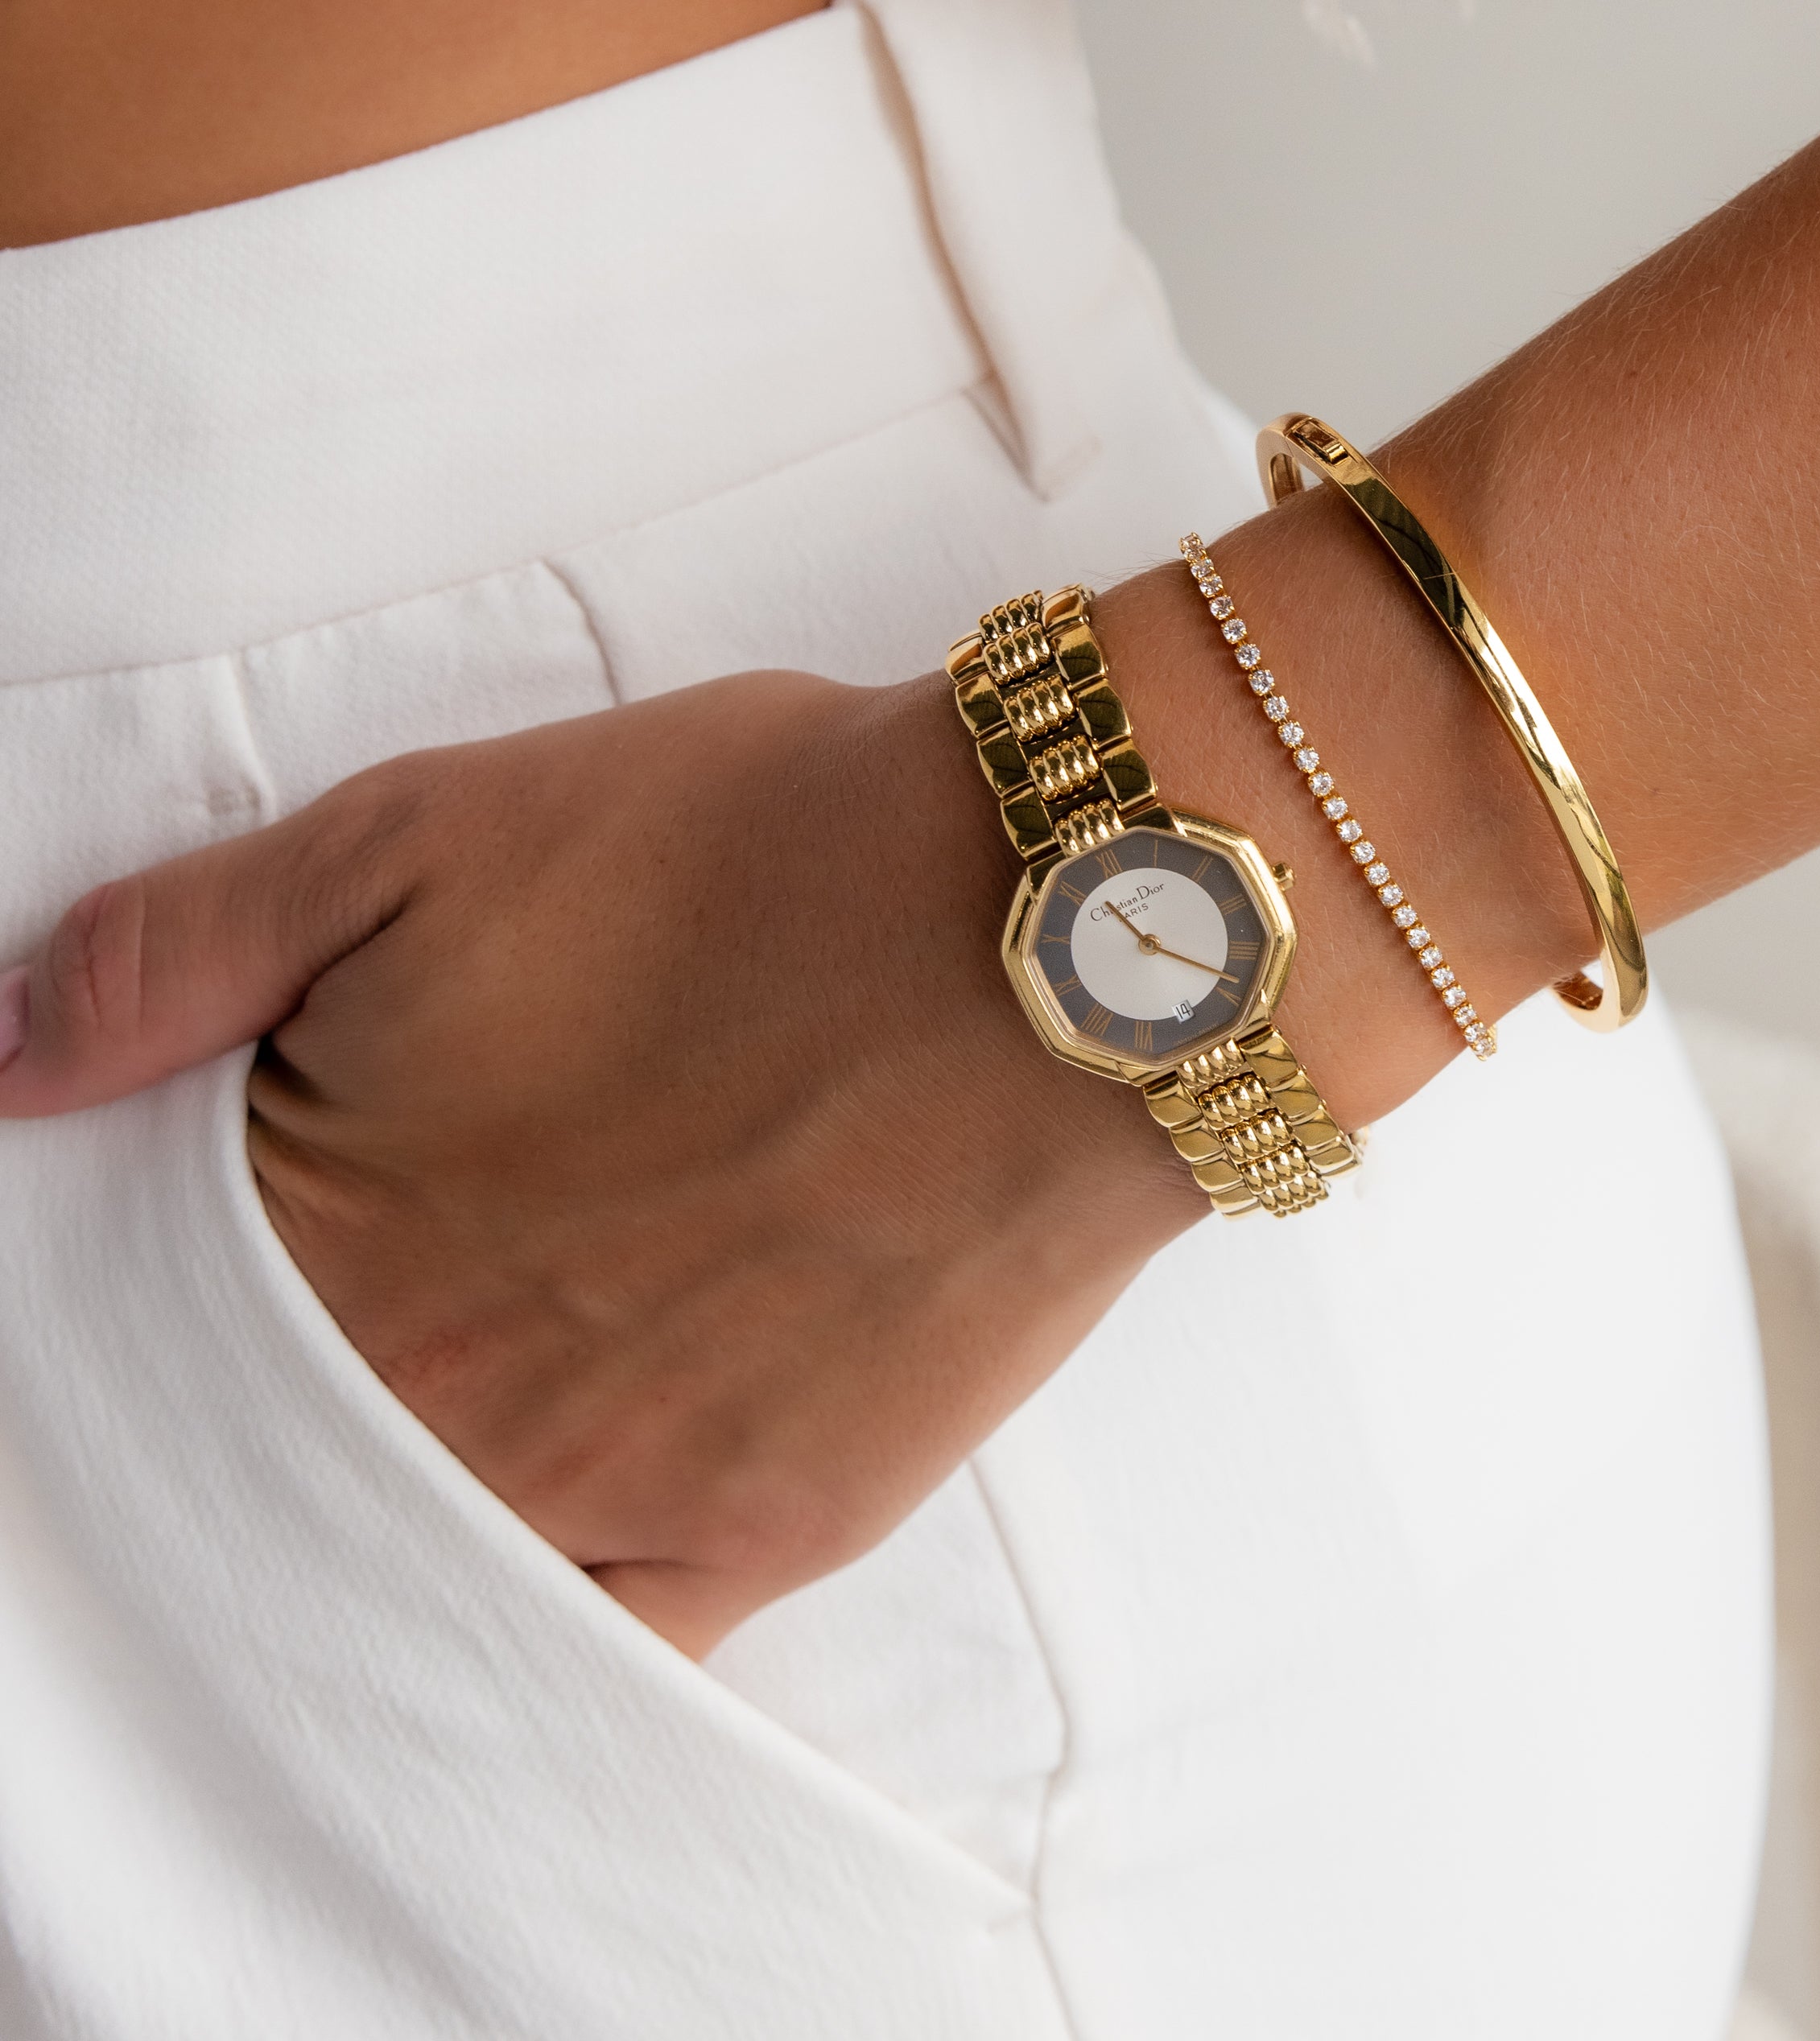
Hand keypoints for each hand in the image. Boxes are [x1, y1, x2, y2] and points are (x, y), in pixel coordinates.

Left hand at [0, 671, 1207, 1656]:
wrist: (1065, 929)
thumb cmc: (766, 853)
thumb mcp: (434, 826)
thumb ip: (188, 948)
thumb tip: (2, 1059)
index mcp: (337, 1233)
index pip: (159, 1332)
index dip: (167, 1290)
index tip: (221, 1248)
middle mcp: (456, 1399)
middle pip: (293, 1455)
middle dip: (300, 1381)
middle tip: (394, 1282)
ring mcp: (618, 1485)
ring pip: (430, 1558)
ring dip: (412, 1492)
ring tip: (478, 1385)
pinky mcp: (774, 1523)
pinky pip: (609, 1640)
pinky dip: (549, 1607)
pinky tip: (553, 1524)